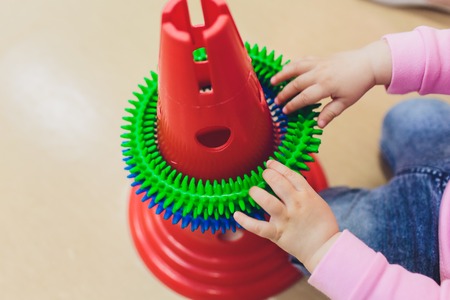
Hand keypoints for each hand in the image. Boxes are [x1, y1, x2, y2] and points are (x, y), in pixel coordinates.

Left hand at [233, 160, 339, 271]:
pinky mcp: (278, 233)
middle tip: (263, 175)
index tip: (270, 163)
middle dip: (268, 175)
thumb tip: (286, 179)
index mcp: (307, 195)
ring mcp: (286, 219)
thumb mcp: (317, 201)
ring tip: (253, 191)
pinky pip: (258, 227)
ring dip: (258, 193)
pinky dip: (246, 221)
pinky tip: (236, 214)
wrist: (325, 248)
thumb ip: (302, 191)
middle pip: (279, 183)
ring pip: (268, 202)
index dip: (279, 167)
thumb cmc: (322, 224)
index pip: (291, 175)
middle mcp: (296, 204)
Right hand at [271, 40, 391, 127]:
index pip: (305, 97)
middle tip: (276, 102)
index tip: (285, 111)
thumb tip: (319, 125)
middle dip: (284, 93)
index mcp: (326, 86)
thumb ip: (330, 112)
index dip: (293, 105)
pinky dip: (292, 65)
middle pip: (296, 84)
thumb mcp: (345, 102)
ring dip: (282, 75)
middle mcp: (320, 74)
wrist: (367, 64)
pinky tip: (285, 70)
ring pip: (296, 68)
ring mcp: (319, 64)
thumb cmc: (357, 85)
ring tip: (272, 82)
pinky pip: (302, 61)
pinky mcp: (320, 58)